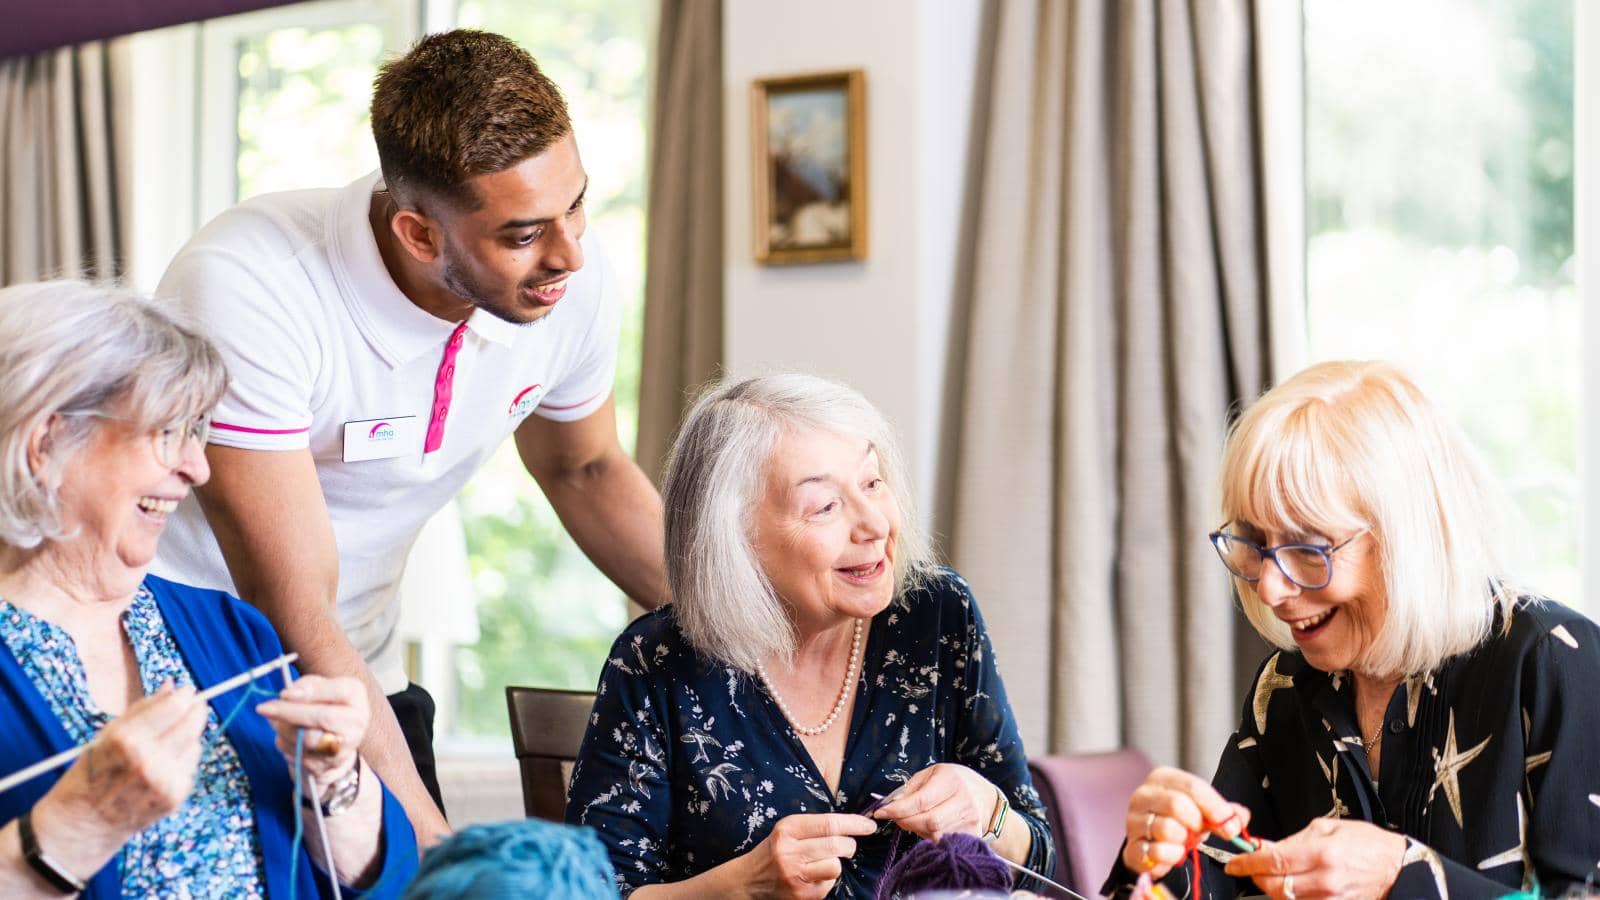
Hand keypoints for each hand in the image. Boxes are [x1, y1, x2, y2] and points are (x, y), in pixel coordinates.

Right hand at [46, 681, 207, 834]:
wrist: (83, 824)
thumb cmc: (91, 773)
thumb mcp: (106, 735)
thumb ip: (143, 709)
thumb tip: (173, 684)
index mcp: (126, 740)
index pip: (174, 707)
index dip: (184, 696)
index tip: (186, 690)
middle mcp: (148, 760)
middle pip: (191, 723)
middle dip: (194, 710)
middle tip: (192, 705)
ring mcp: (164, 782)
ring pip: (195, 743)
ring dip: (188, 736)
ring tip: (166, 741)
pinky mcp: (174, 798)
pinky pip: (190, 766)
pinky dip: (183, 759)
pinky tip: (163, 764)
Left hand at [255, 675, 367, 789]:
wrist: (336, 741)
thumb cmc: (324, 707)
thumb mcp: (319, 687)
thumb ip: (306, 685)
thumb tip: (288, 695)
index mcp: (356, 696)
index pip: (339, 691)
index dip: (310, 692)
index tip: (283, 694)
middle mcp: (356, 722)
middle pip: (323, 717)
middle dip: (289, 712)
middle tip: (263, 708)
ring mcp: (346, 747)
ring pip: (307, 739)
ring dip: (284, 730)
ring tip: (277, 723)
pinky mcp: (330, 767)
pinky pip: (300, 756)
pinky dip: (286, 746)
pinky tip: (288, 738)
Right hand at [736, 812, 874, 898]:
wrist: (747, 881)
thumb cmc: (774, 851)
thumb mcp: (787, 831)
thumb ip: (815, 827)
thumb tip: (853, 825)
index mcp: (788, 829)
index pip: (830, 824)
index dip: (854, 824)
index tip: (869, 825)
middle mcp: (790, 852)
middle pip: (837, 845)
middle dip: (849, 845)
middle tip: (847, 846)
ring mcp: (795, 876)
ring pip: (835, 866)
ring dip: (837, 864)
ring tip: (825, 862)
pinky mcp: (800, 895)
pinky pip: (828, 885)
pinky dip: (826, 880)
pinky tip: (813, 878)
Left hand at [871, 763, 1000, 840]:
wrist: (985, 797)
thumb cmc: (954, 782)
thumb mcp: (931, 774)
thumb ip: (911, 788)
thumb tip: (891, 804)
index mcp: (951, 781)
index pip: (921, 801)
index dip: (898, 809)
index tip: (881, 812)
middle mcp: (963, 801)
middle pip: (928, 821)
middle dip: (906, 822)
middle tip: (897, 818)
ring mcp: (970, 820)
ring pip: (935, 834)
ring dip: (917, 830)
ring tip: (914, 820)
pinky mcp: (972, 835)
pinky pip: (944, 843)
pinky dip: (930, 838)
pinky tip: (928, 829)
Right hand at [1121, 766, 1250, 878]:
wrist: (1156, 843)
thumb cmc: (1181, 821)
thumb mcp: (1205, 811)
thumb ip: (1225, 812)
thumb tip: (1238, 819)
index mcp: (1161, 779)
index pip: (1192, 786)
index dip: (1216, 807)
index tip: (1229, 824)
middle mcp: (1143, 796)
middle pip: (1177, 804)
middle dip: (1197, 823)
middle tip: (1200, 831)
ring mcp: (1133, 821)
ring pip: (1167, 829)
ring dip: (1184, 840)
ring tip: (1184, 840)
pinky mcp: (1132, 847)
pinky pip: (1158, 852)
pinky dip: (1173, 857)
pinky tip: (1175, 854)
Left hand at [1224, 818, 1405, 899]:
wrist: (1397, 869)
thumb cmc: (1367, 845)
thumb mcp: (1327, 828)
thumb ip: (1292, 840)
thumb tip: (1264, 847)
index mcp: (1321, 853)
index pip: (1273, 861)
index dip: (1248, 863)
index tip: (1235, 863)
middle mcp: (1325, 880)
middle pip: (1275, 887)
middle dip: (1257, 878)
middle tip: (1251, 869)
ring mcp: (1331, 899)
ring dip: (1273, 889)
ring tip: (1273, 876)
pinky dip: (1291, 898)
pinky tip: (1292, 887)